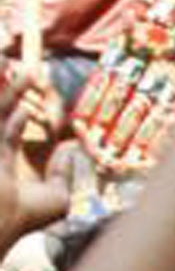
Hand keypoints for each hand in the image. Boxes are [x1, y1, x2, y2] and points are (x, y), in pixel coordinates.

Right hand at [0, 67, 70, 247]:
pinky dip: (1, 94)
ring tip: (3, 53)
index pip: (8, 129)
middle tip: (16, 62)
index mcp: (1, 163)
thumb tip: (72, 150)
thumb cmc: (25, 217)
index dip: (16, 108)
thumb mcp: (56, 198)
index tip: (29, 85)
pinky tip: (2, 64)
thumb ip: (64, 174)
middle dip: (5, 85)